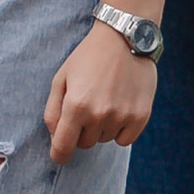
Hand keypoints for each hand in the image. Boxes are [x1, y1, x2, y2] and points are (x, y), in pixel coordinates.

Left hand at [45, 21, 157, 159]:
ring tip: (106, 100)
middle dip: (82, 131)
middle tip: (88, 107)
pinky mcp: (141, 116)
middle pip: (85, 144)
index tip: (60, 155)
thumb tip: (55, 138)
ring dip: (102, 127)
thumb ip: (52, 111)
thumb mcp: (61, 78)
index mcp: (76, 106)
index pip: (63, 147)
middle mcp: (99, 114)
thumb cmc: (88, 57)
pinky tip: (121, 108)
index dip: (59, 155)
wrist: (125, 37)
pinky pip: (125, 139)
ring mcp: (122, 116)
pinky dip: (121, 129)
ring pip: (105, 140)